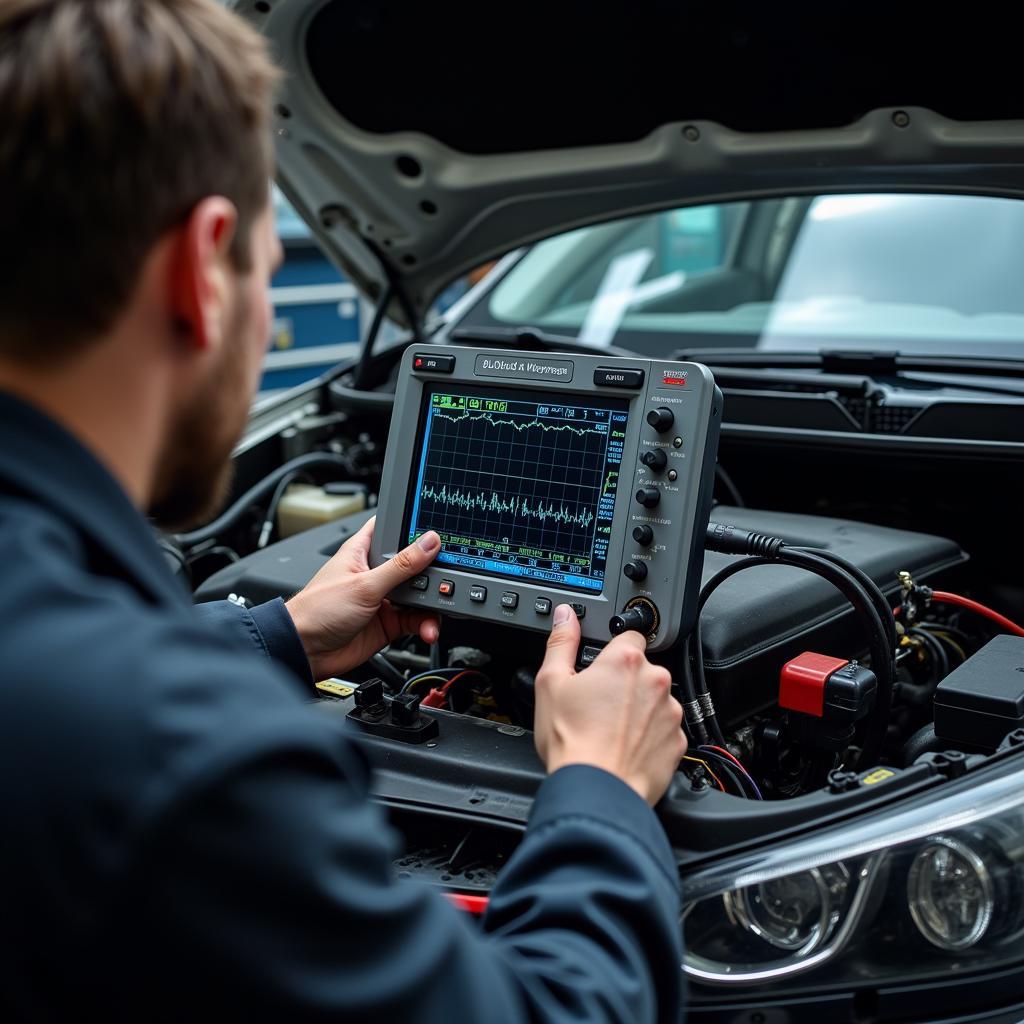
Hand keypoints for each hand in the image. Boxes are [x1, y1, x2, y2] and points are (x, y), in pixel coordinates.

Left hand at [285, 517, 440, 679]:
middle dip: (431, 572)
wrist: (306, 652)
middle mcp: (375, 573)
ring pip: (419, 595)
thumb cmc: (317, 611)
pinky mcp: (389, 622)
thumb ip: (401, 566)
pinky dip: (425, 624)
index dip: (414, 526)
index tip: (439, 530)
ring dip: (430, 603)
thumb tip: (428, 543)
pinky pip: (416, 620)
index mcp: (363, 552)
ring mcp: (383, 598)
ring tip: (433, 612)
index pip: (393, 528)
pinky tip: (427, 629)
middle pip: (414, 564)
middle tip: (444, 579)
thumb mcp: (364, 584)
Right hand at [533, 604, 685, 804]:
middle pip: (642, 669)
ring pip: (654, 699)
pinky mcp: (678, 741)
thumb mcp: (551, 683)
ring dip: (638, 708)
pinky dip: (649, 735)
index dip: (612, 650)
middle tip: (598, 703)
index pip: (628, 634)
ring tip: (610, 729)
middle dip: (623, 682)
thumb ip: (562, 643)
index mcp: (625, 660)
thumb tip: (566, 617)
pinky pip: (664, 729)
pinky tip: (625, 745)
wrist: (596, 790)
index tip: (601, 665)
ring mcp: (670, 712)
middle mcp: (655, 681)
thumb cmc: (572, 740)